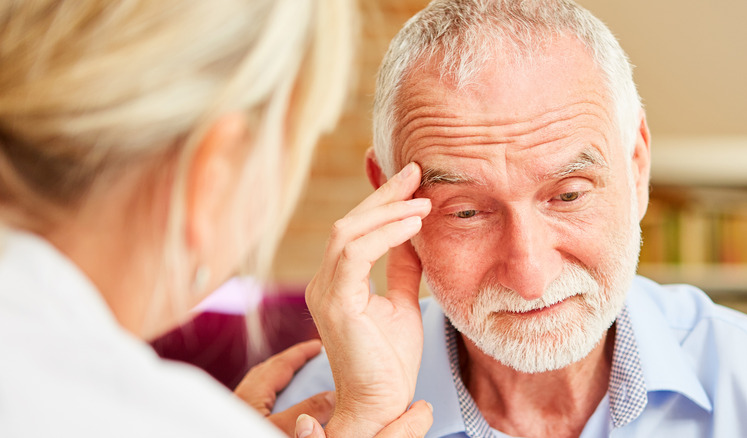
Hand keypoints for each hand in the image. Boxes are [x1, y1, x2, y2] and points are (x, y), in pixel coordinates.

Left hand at [234, 339, 334, 435]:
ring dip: (278, 383)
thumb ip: (306, 412)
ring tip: (298, 385)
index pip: (279, 365)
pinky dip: (271, 400)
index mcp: (248, 397)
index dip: (300, 353)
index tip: (319, 345)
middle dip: (288, 363)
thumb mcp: (282, 431)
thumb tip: (332, 395)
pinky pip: (255, 406)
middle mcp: (237, 402)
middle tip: (310, 360)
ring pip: (258, 390)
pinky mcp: (231, 426)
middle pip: (265, 373)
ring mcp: (232, 415)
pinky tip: (279, 413)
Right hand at [305, 162, 431, 436]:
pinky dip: (385, 234)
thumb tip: (414, 235)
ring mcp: (326, 291)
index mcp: (338, 281)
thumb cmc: (390, 360)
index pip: (356, 229)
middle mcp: (324, 282)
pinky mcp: (336, 303)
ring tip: (423, 201)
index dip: (382, 200)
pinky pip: (355, 253)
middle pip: (350, 223)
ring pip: (348, 232)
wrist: (382, 402)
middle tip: (416, 171)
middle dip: (384, 194)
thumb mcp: (402, 302)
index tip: (412, 178)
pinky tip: (413, 225)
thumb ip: (402, 268)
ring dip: (387, 211)